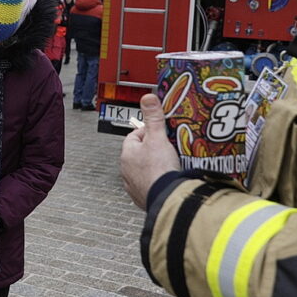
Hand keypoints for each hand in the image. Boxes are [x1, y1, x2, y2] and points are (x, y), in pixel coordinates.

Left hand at [119, 93, 180, 209]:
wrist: (167, 198)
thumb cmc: (159, 169)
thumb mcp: (158, 137)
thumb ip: (154, 117)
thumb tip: (148, 98)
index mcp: (127, 154)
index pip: (135, 136)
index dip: (148, 132)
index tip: (159, 132)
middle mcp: (126, 170)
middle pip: (140, 153)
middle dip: (152, 150)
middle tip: (167, 148)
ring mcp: (134, 185)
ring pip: (144, 170)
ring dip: (154, 167)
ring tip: (169, 164)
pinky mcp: (143, 197)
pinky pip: (150, 185)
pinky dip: (157, 182)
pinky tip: (168, 180)